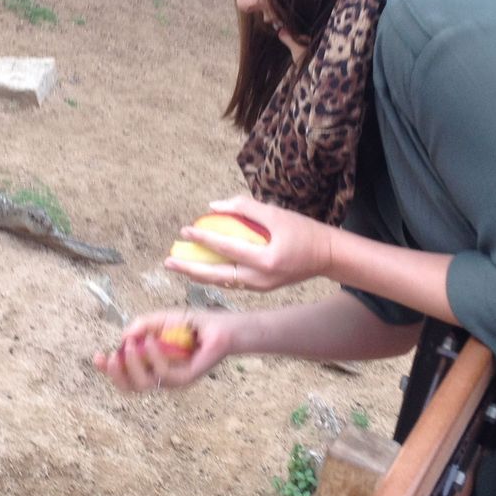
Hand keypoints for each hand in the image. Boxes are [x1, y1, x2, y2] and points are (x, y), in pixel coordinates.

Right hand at [90, 311, 231, 392]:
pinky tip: (151, 341)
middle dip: (116, 373)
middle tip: (111, 356)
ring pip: (144, 383)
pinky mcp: (186, 378)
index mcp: (151, 365)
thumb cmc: (192, 324)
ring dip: (133, 364)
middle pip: (130, 387)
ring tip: (133, 344)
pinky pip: (164, 374)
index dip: (108, 370)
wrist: (221, 326)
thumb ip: (142, 325)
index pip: (125, 376)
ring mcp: (173, 379)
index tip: (98, 356)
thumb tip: (124, 337)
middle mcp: (160, 375)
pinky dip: (153, 357)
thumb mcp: (162, 319)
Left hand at [165, 195, 332, 292]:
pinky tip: (201, 269)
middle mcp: (261, 279)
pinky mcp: (261, 289)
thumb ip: (245, 207)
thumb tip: (213, 206)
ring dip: (199, 275)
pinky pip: (233, 282)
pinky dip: (215, 276)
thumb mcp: (276, 213)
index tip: (185, 231)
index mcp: (266, 260)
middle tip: (168, 262)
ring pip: (223, 282)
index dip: (204, 238)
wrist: (327, 256)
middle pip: (217, 275)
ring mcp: (260, 287)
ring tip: (179, 267)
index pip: (227, 248)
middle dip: (190, 269)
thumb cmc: (303, 231)